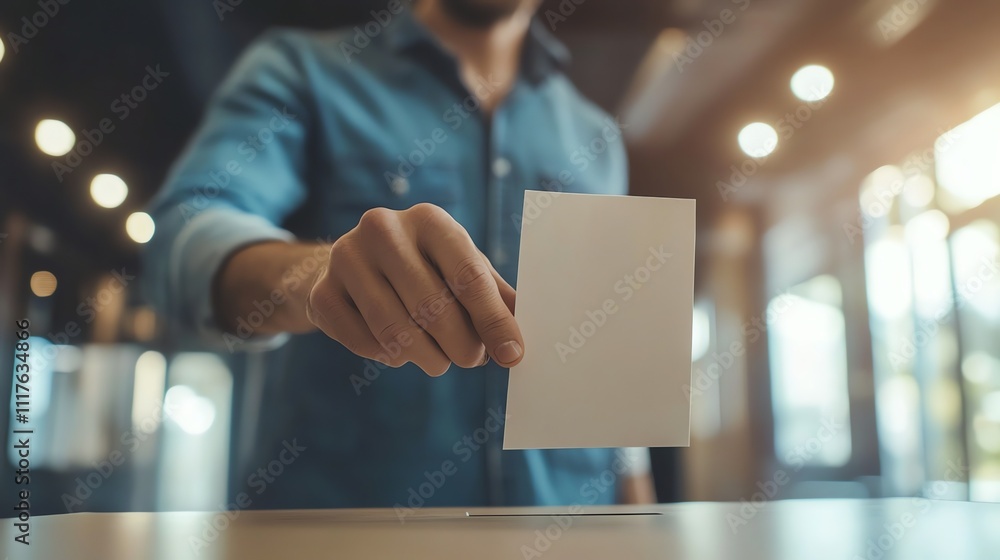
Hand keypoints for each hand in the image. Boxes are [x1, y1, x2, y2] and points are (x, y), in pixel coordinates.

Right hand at [306, 203, 523, 375]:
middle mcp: (384, 229)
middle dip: (461, 346)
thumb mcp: (460, 267)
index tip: (512, 355)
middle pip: (433, 307)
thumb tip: (520, 338)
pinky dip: (389, 358)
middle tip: (470, 360)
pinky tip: (398, 351)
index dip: (494, 321)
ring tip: (438, 361)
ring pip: (397, 331)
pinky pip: (364, 343)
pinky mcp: (322, 290)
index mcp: (430, 220)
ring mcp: (346, 257)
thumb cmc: (423, 268)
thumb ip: (493, 297)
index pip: (469, 276)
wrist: (351, 263)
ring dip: (427, 358)